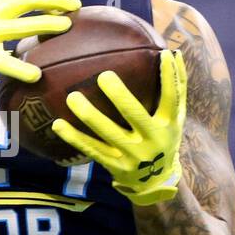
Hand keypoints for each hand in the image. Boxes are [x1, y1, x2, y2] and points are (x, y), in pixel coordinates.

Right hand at [0, 0, 79, 83]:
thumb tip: (19, 36)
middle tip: (75, 8)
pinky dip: (19, 67)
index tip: (70, 3)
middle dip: (52, 2)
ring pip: (18, 25)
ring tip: (64, 27)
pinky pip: (0, 60)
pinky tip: (35, 75)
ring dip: (43, 25)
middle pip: (25, 2)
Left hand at [50, 49, 187, 205]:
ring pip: (108, 134)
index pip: (171, 98)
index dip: (169, 77)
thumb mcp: (176, 118)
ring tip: (72, 97)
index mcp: (168, 124)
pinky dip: (74, 138)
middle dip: (120, 96)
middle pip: (135, 115)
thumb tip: (174, 51)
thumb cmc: (164, 138)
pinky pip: (91, 149)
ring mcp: (132, 155)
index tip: (162, 55)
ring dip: (89, 115)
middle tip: (104, 76)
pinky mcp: (115, 166)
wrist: (155, 182)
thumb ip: (177, 88)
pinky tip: (58, 124)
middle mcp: (152, 140)